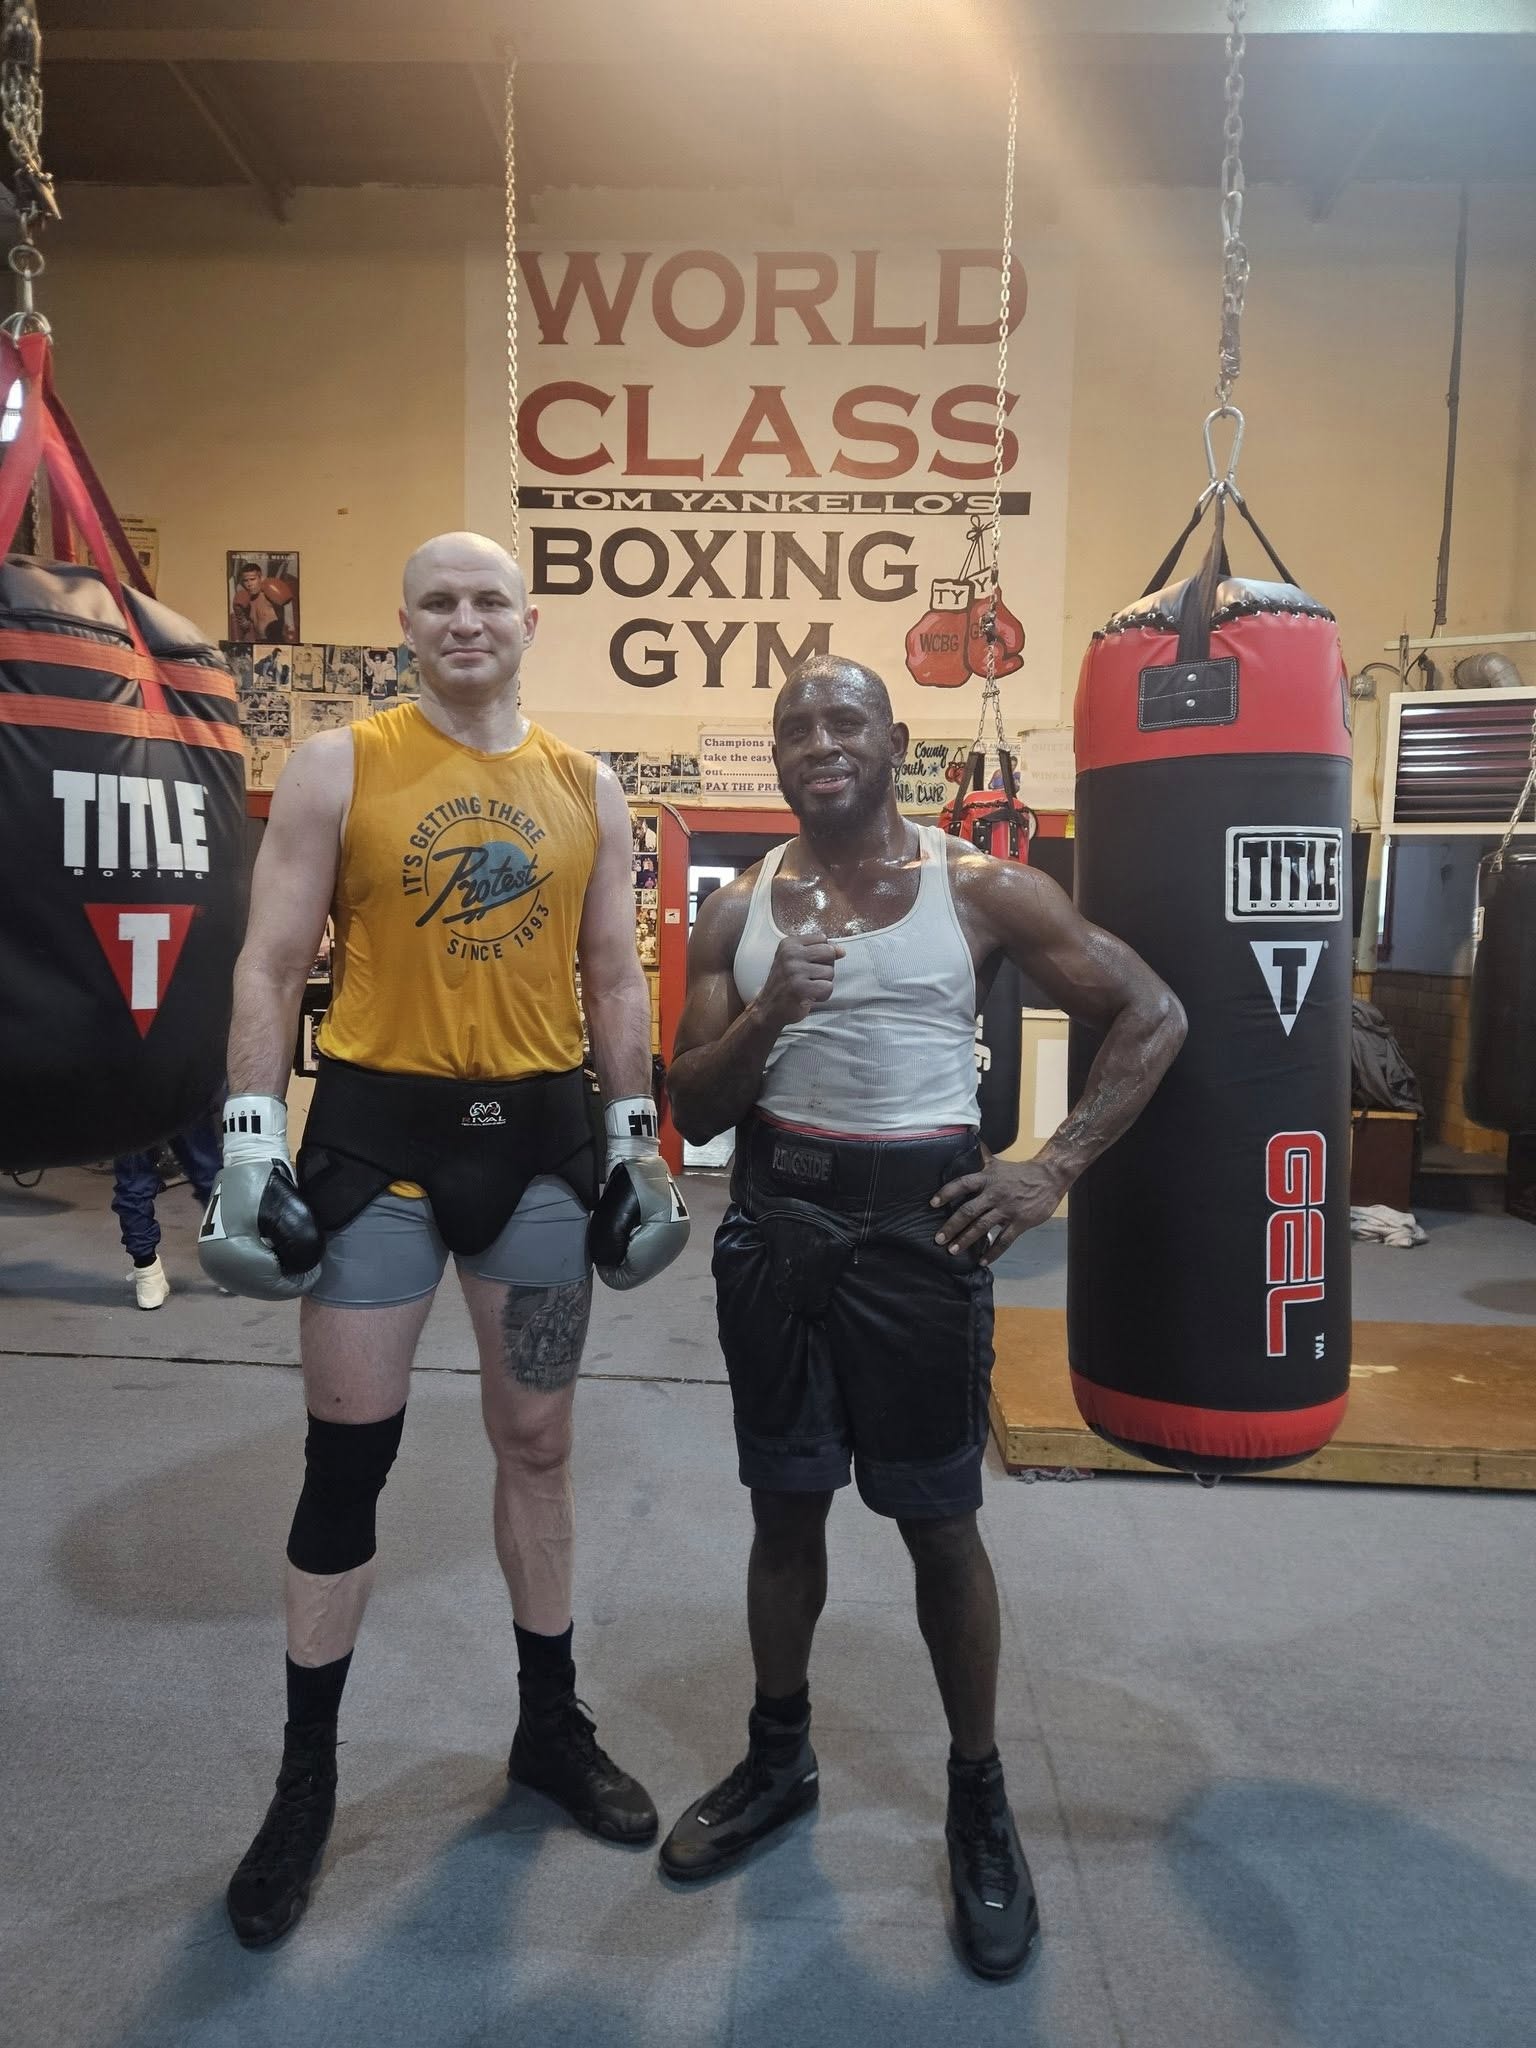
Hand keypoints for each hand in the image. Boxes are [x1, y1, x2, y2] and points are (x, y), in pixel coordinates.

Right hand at [755, 936, 843, 1031]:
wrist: (768, 1008)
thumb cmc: (786, 983)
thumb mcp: (797, 960)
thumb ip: (819, 951)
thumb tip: (841, 951)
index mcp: (789, 944)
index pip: (822, 939)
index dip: (822, 954)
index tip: (808, 965)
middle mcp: (790, 954)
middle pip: (829, 953)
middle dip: (825, 967)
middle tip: (809, 977)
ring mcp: (795, 971)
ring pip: (830, 972)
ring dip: (822, 983)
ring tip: (807, 988)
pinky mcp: (801, 989)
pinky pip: (828, 988)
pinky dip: (822, 995)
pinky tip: (809, 997)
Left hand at [930, 1151, 1068, 1262]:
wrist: (1050, 1177)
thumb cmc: (1021, 1172)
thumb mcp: (998, 1163)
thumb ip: (982, 1157)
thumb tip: (968, 1140)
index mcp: (987, 1178)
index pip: (963, 1184)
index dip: (947, 1193)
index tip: (933, 1203)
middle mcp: (994, 1194)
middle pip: (968, 1211)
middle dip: (952, 1226)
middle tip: (939, 1239)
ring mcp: (1007, 1209)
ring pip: (982, 1227)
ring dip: (966, 1240)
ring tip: (953, 1251)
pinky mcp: (1020, 1222)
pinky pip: (1004, 1240)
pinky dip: (993, 1252)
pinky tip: (983, 1261)